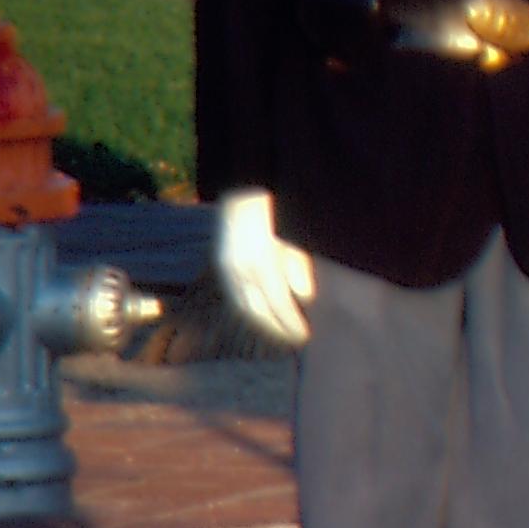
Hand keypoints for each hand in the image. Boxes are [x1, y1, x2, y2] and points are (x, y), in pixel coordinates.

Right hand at [214, 187, 314, 345]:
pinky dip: (251, 308)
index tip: (305, 336)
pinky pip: (236, 294)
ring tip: (282, 330)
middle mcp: (240, 268)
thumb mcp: (296, 239)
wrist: (247, 189)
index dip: (291, 323)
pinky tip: (264, 314)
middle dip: (278, 328)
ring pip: (244, 305)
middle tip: (297, 338)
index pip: (278, 304)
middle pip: (258, 310)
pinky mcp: (223, 263)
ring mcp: (228, 266)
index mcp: (261, 262)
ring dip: (263, 322)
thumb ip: (299, 269)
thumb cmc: (280, 212)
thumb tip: (303, 298)